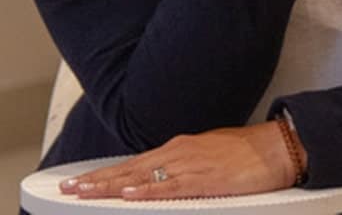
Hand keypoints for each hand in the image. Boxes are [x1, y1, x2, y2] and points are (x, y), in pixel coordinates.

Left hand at [59, 121, 296, 200]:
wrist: (274, 147)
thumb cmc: (245, 153)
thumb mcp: (207, 157)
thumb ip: (183, 167)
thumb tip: (163, 178)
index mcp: (178, 148)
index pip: (133, 163)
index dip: (105, 174)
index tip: (81, 181)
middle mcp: (177, 152)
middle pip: (128, 168)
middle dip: (96, 180)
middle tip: (67, 188)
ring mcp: (188, 165)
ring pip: (140, 177)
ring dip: (109, 186)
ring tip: (82, 192)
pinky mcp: (202, 179)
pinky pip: (168, 187)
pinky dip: (144, 191)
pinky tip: (127, 194)